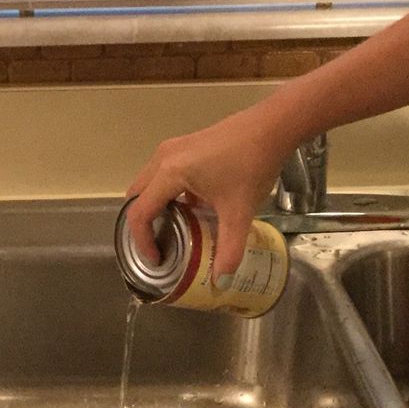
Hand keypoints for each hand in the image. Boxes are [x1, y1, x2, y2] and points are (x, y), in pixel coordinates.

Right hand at [125, 104, 295, 282]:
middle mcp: (163, 158)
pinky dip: (168, 193)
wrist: (272, 127)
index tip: (157, 259)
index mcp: (169, 173)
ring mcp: (173, 148)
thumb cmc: (252, 166)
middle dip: (143, 224)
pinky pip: (163, 174)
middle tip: (160, 245)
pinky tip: (192, 208)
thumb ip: (229, 248)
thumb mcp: (239, 212)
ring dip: (155, 207)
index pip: (139, 213)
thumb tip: (221, 280)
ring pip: (149, 183)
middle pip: (136, 196)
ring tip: (173, 230)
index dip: (142, 240)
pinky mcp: (184, 145)